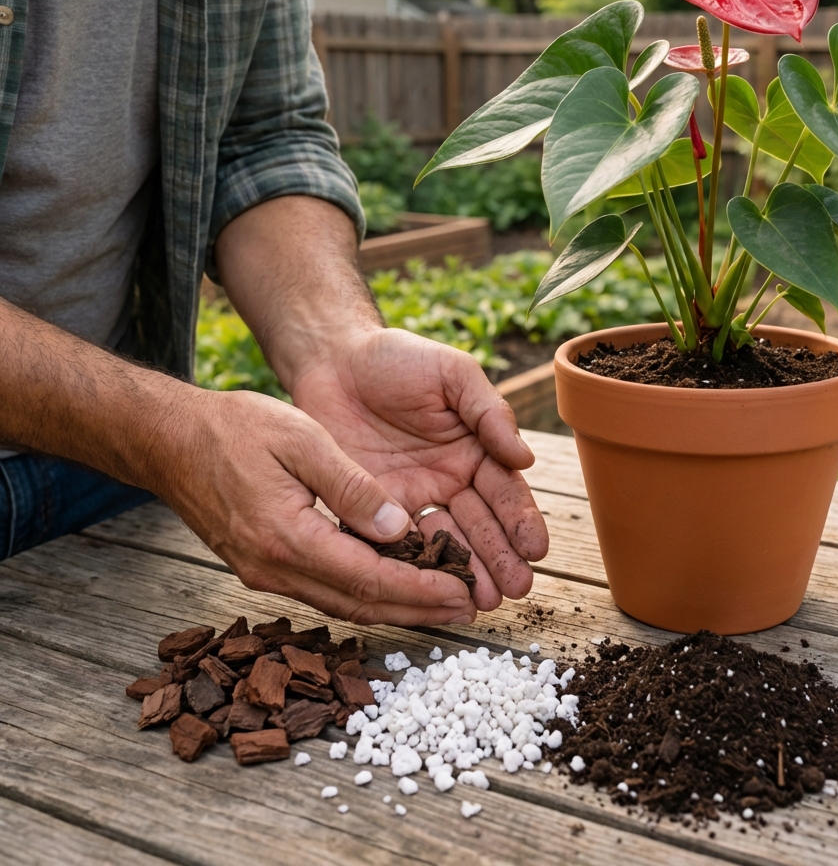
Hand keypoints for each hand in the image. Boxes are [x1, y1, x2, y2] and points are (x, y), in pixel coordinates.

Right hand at [157, 385, 477, 625]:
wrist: (168, 440)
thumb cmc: (234, 429)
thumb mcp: (301, 440)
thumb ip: (352, 486)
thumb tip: (400, 527)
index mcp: (288, 537)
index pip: (370, 579)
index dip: (421, 590)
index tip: (463, 592)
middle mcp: (274, 569)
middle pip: (360, 605)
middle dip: (418, 610)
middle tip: (467, 611)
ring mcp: (264, 573)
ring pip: (342, 605)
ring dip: (394, 608)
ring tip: (440, 604)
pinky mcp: (260, 566)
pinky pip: (322, 591)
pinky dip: (363, 594)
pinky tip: (391, 585)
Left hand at [290, 327, 549, 611]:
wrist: (333, 359)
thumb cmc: (398, 358)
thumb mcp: (453, 374)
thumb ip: (489, 413)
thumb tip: (525, 458)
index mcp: (475, 451)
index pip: (504, 492)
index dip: (520, 521)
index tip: (536, 550)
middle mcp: (448, 482)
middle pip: (479, 526)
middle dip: (499, 559)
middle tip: (515, 590)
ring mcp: (410, 498)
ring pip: (442, 542)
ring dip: (464, 574)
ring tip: (481, 602)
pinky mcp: (369, 509)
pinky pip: (392, 542)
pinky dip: (410, 568)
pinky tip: (425, 591)